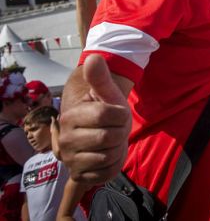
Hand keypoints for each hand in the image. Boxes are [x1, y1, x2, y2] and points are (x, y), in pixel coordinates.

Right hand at [55, 55, 130, 183]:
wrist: (102, 133)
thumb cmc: (106, 110)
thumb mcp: (106, 93)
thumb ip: (101, 78)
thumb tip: (94, 58)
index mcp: (70, 117)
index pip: (104, 115)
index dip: (120, 114)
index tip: (118, 113)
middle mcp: (65, 140)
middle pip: (108, 138)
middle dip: (120, 132)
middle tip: (115, 129)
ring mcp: (70, 160)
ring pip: (108, 156)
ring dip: (118, 148)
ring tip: (111, 142)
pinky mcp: (79, 175)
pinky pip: (106, 172)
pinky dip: (114, 164)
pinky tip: (108, 155)